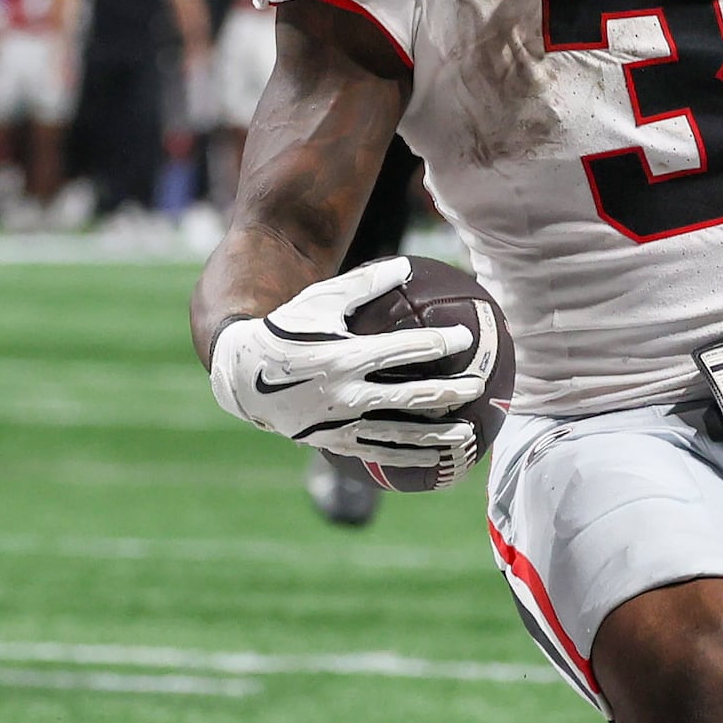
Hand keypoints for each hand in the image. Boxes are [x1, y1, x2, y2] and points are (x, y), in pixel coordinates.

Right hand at [207, 254, 485, 475]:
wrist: (243, 375)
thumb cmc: (287, 329)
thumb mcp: (319, 300)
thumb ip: (364, 284)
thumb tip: (407, 264)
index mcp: (344, 355)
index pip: (404, 350)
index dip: (439, 343)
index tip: (467, 338)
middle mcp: (345, 393)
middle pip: (410, 396)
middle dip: (450, 392)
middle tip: (479, 387)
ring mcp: (340, 422)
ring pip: (399, 435)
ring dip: (438, 436)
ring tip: (468, 435)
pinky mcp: (335, 442)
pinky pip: (379, 453)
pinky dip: (410, 457)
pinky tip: (437, 458)